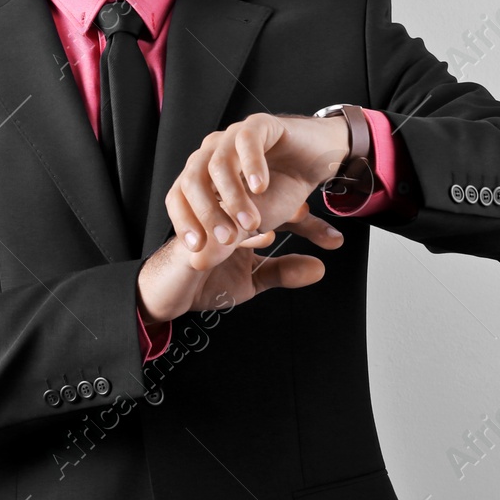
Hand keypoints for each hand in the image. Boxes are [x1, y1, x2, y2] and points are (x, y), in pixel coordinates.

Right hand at [136, 201, 342, 326]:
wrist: (166, 295)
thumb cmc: (206, 283)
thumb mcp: (253, 279)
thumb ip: (283, 271)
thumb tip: (318, 268)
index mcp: (242, 219)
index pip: (279, 212)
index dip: (307, 223)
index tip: (333, 239)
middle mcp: (227, 212)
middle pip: (265, 203)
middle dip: (295, 214)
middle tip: (324, 231)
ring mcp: (209, 219)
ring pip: (241, 207)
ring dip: (264, 218)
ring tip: (280, 235)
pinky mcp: (193, 235)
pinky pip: (220, 228)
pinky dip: (242, 234)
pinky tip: (259, 238)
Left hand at [166, 113, 351, 270]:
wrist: (317, 161)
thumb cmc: (282, 189)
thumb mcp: (254, 222)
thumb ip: (229, 240)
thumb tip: (198, 261)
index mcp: (202, 175)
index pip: (178, 196)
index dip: (183, 221)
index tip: (197, 248)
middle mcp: (211, 153)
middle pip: (192, 181)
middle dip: (207, 214)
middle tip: (226, 240)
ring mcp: (232, 136)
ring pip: (219, 164)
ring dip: (233, 197)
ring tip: (251, 222)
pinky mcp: (258, 124)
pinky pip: (246, 141)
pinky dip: (251, 166)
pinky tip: (259, 187)